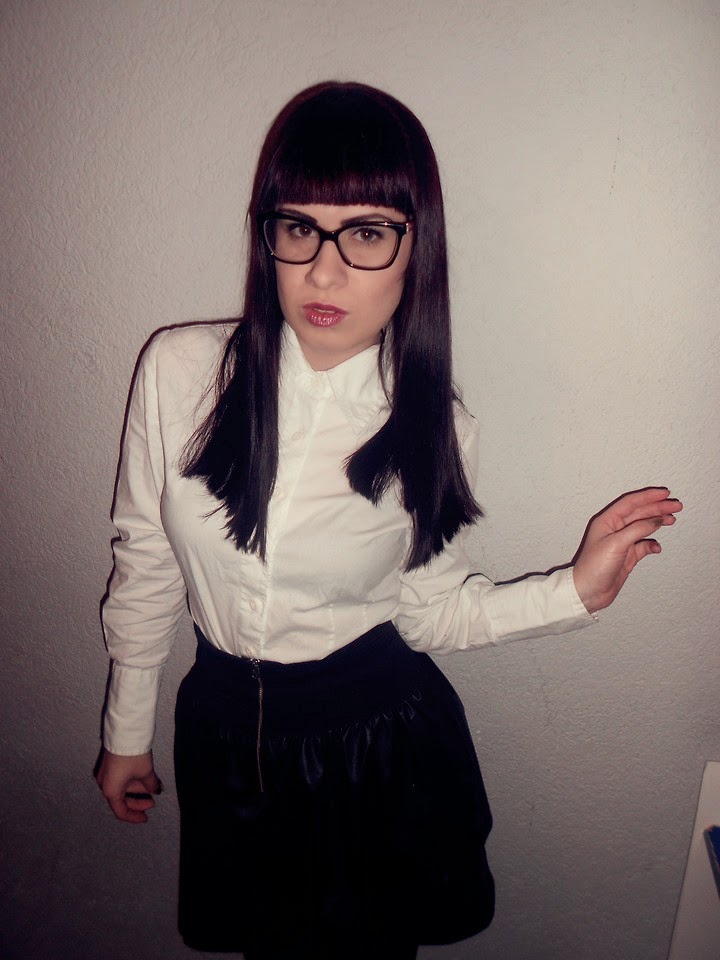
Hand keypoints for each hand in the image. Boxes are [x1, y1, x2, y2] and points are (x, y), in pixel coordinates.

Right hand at [95, 749, 162, 823]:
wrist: (125, 732)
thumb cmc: (133, 755)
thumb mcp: (146, 772)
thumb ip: (151, 785)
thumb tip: (156, 791)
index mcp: (111, 791)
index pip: (121, 811)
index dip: (134, 816)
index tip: (146, 817)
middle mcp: (105, 784)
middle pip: (122, 799)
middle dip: (138, 801)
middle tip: (153, 802)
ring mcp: (106, 773)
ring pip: (123, 787)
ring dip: (138, 789)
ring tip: (155, 786)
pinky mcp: (109, 763)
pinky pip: (121, 778)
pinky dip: (133, 780)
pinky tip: (147, 778)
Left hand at [572, 487, 681, 613]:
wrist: (588, 591)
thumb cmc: (593, 567)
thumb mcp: (616, 544)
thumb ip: (638, 529)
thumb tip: (656, 520)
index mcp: (607, 521)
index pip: (631, 503)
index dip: (649, 497)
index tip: (666, 494)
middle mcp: (615, 529)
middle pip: (639, 513)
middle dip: (658, 507)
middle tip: (676, 506)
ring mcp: (621, 542)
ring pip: (643, 527)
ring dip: (658, 522)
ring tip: (672, 519)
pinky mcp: (627, 556)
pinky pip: (643, 545)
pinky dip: (652, 544)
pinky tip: (657, 547)